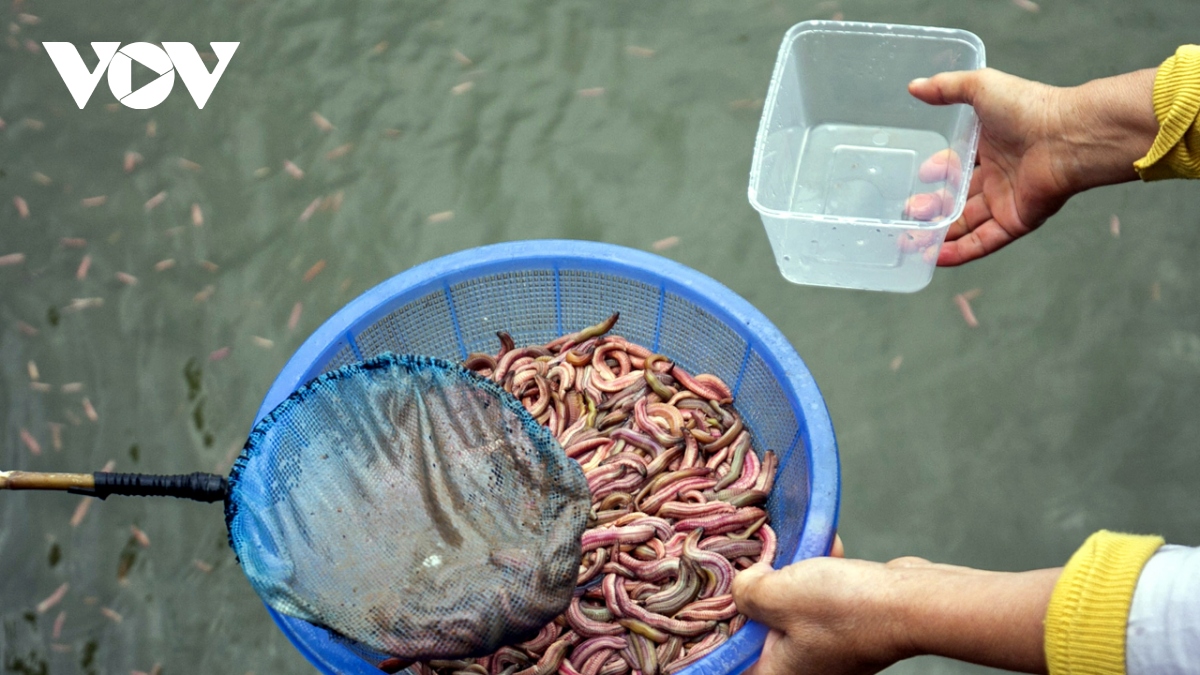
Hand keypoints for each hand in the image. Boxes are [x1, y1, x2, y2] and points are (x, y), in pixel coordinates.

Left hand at [731, 540, 913, 674]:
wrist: (915, 603)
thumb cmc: (848, 608)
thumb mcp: (778, 593)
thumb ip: (745, 592)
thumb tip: (742, 585)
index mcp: (780, 673)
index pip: (733, 661)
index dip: (721, 631)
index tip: (716, 601)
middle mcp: (803, 667)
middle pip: (759, 627)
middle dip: (759, 589)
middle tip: (757, 563)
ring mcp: (826, 646)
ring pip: (791, 604)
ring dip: (793, 573)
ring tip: (800, 549)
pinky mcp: (847, 624)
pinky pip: (820, 595)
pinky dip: (821, 570)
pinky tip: (827, 547)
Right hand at [905, 67, 1156, 265]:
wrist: (1067, 135)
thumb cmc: (1028, 108)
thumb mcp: (980, 87)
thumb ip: (946, 88)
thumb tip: (914, 87)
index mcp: (991, 147)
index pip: (958, 165)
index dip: (939, 172)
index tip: (922, 175)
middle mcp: (999, 176)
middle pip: (958, 199)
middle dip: (931, 209)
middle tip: (908, 214)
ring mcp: (1007, 201)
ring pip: (966, 224)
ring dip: (938, 235)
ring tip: (909, 242)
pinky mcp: (1016, 221)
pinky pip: (983, 241)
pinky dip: (960, 252)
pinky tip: (935, 258)